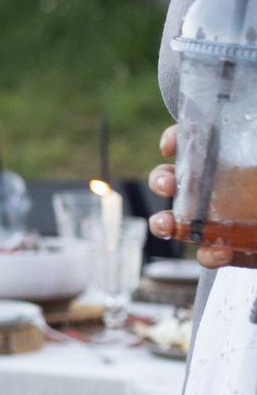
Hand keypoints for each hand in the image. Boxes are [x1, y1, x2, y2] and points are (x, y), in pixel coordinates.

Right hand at [148, 122, 256, 267]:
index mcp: (233, 158)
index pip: (198, 140)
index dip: (178, 139)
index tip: (170, 146)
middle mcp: (221, 186)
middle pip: (177, 178)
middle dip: (162, 180)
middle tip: (168, 185)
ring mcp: (222, 219)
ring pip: (179, 219)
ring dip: (163, 221)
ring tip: (168, 225)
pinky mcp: (233, 249)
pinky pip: (208, 253)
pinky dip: (207, 255)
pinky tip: (218, 252)